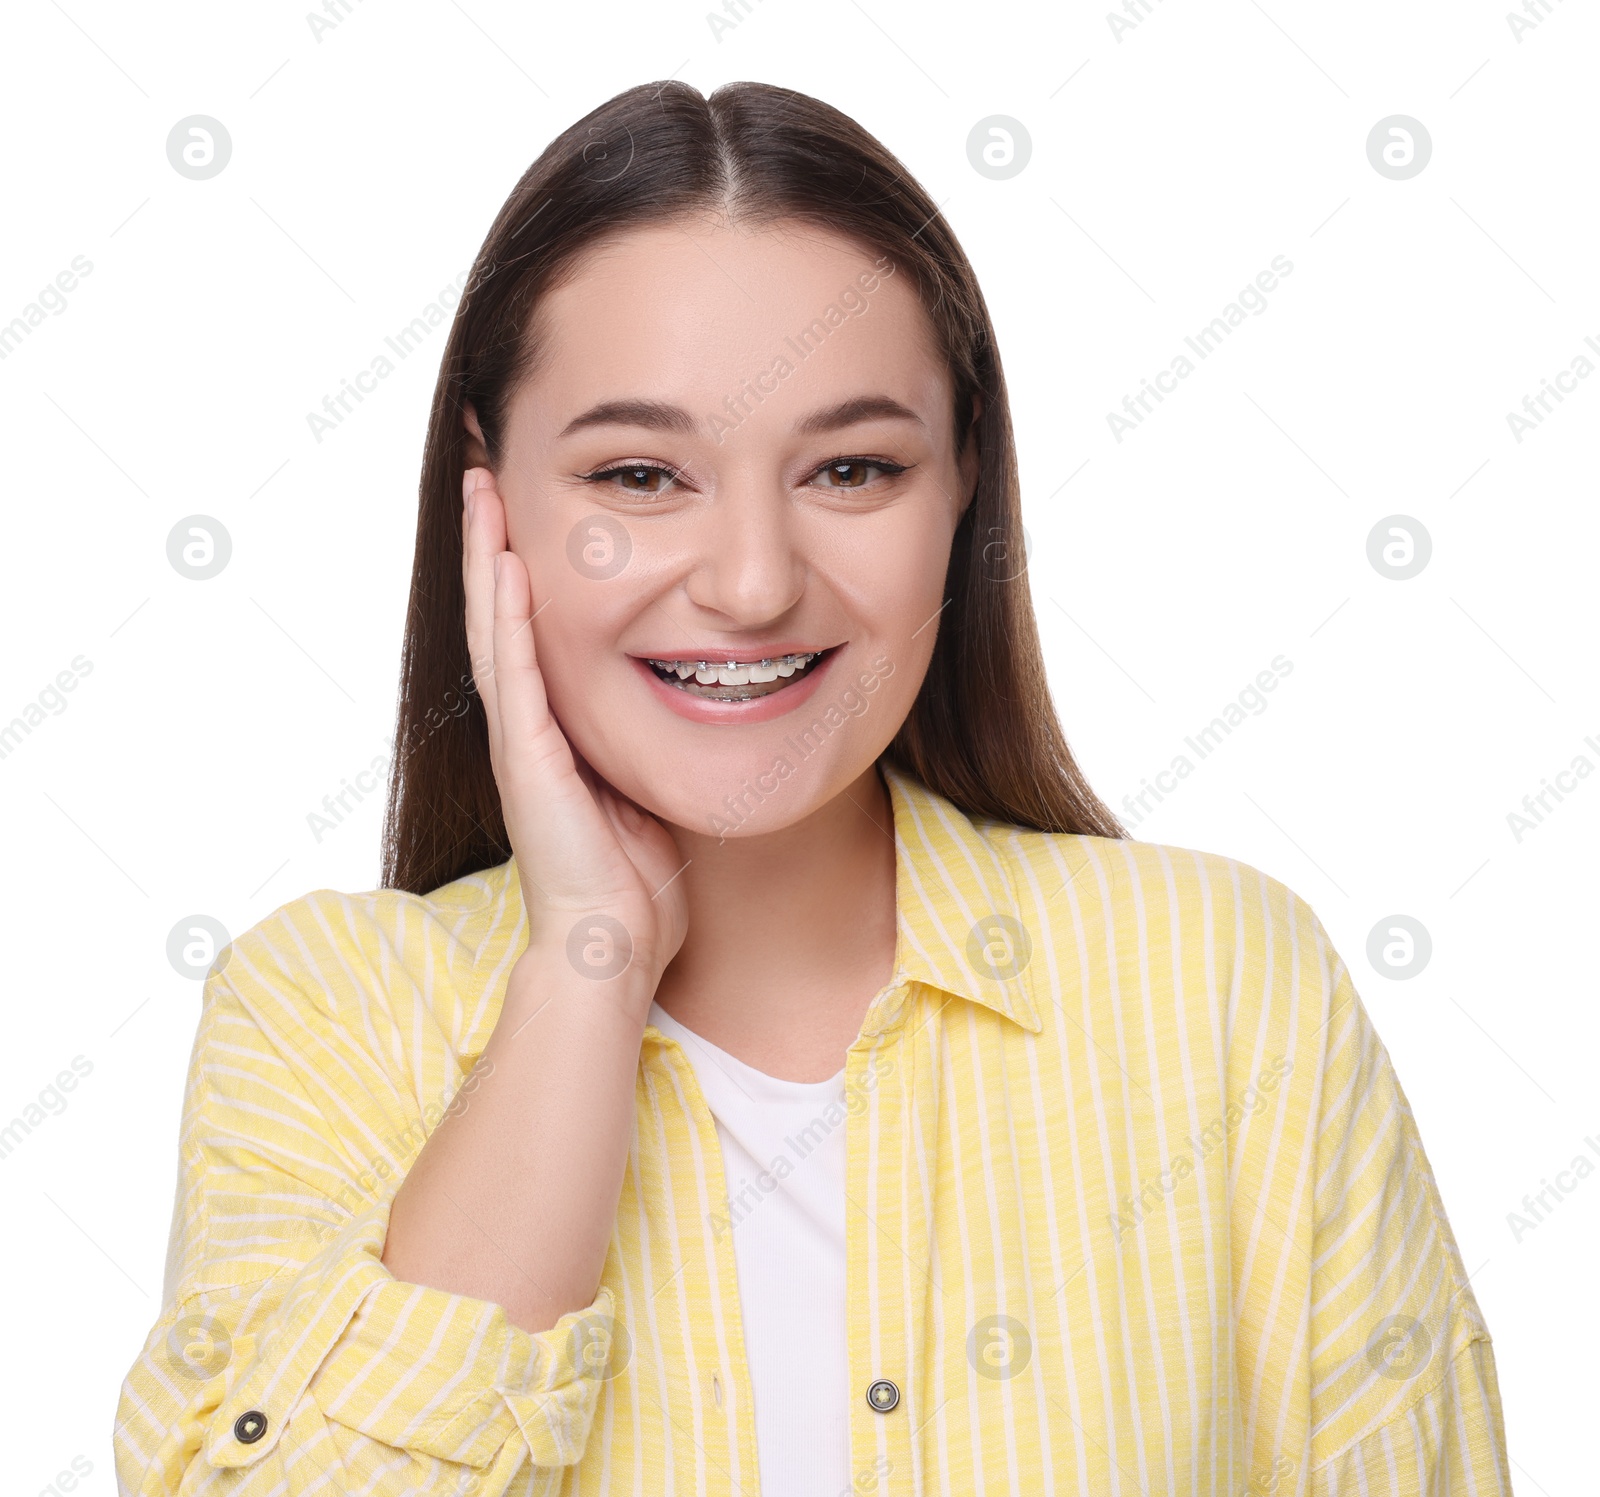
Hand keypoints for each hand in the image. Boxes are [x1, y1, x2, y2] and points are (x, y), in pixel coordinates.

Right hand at [461, 466, 686, 991]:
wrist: (612, 949)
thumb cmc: (635, 882)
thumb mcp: (644, 787)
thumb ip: (644, 740)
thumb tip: (685, 700)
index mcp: (554, 728)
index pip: (532, 625)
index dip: (522, 564)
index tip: (523, 500)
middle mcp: (527, 726)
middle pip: (501, 612)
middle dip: (493, 539)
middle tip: (483, 466)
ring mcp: (522, 742)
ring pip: (496, 629)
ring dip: (490, 557)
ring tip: (482, 487)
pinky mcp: (530, 763)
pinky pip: (519, 676)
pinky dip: (511, 618)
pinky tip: (511, 565)